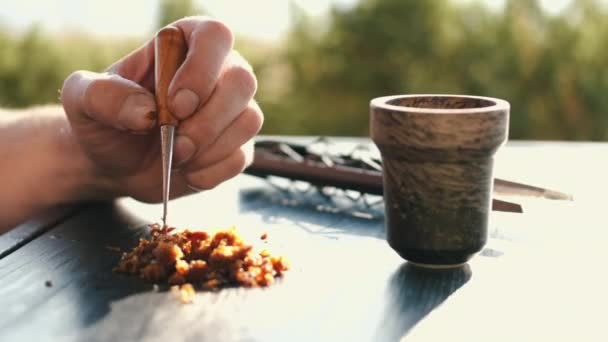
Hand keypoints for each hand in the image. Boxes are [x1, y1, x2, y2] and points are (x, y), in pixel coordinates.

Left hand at [61, 17, 262, 201]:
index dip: (202, 69)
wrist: (114, 164)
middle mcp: (217, 72)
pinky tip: (186, 172)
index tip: (175, 104)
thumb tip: (146, 111)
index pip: (215, 36)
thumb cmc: (103, 122)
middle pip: (242, 82)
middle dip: (208, 120)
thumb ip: (104, 95)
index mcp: (183, 45)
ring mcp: (232, 110)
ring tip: (175, 157)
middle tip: (174, 143)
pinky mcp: (237, 145)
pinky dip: (212, 171)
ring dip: (210, 147)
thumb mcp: (82, 100)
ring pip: (249, 120)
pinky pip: (242, 157)